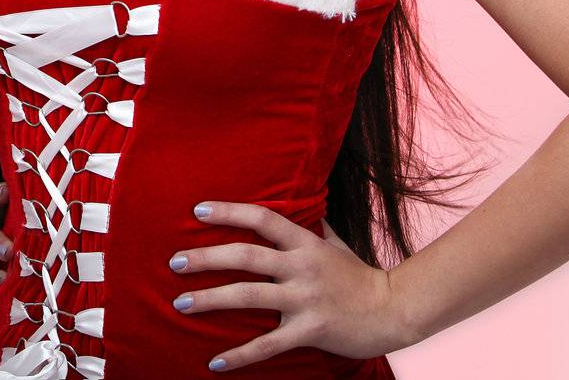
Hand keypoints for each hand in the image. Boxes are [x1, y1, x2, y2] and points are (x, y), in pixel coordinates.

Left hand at [170, 201, 405, 370]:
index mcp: (306, 243)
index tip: (198, 211)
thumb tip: (304, 207)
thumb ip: (315, 228)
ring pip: (249, 296)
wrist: (393, 310)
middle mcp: (302, 266)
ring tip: (181, 304)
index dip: (230, 212)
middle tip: (174, 262)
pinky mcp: (309, 329)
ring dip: (210, 299)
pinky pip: (267, 344)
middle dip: (206, 257)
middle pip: (246, 256)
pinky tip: (214, 362)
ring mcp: (305, 298)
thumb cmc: (360, 277)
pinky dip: (239, 355)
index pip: (262, 219)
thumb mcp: (337, 245)